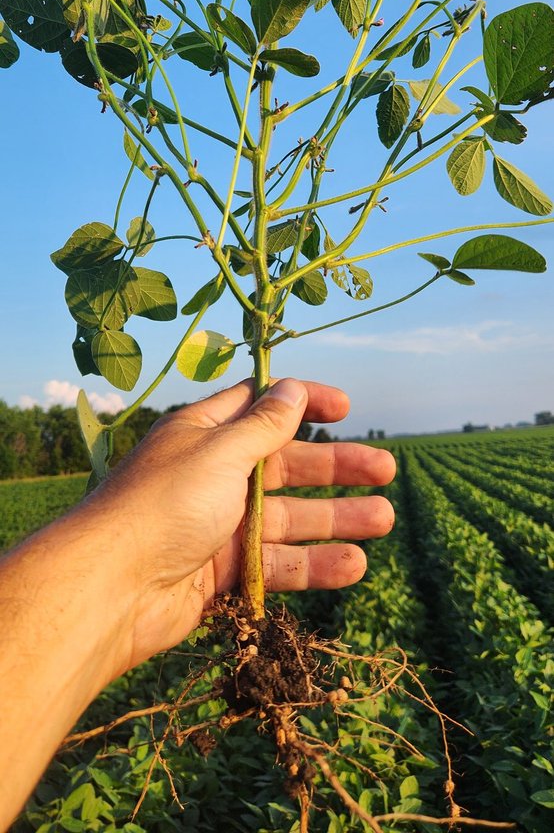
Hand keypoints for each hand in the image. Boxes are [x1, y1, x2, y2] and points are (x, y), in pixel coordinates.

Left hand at [94, 377, 395, 673]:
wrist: (111, 589)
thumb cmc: (164, 505)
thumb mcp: (220, 452)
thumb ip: (264, 426)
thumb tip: (294, 388)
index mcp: (204, 433)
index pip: (261, 406)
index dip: (304, 403)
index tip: (347, 407)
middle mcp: (213, 475)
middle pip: (285, 465)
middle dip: (336, 466)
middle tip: (386, 469)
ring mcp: (219, 526)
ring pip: (288, 517)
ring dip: (337, 517)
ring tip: (385, 518)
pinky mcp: (222, 574)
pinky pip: (277, 564)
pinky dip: (315, 564)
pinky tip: (354, 564)